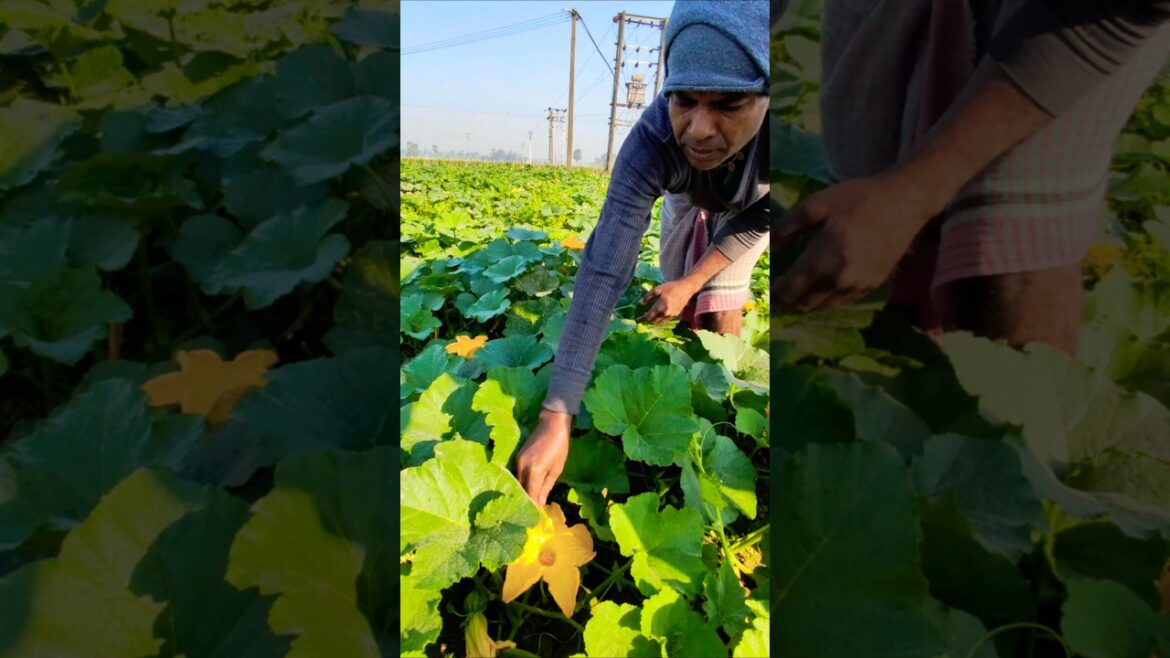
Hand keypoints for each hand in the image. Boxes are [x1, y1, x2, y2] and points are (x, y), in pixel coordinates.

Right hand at [515, 409, 571, 505]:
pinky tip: (527, 488)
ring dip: (524, 492)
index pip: (531, 495)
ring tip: (530, 503)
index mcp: (535, 471)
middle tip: (531, 514)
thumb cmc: (559, 447)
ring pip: (519, 483)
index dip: (533, 507)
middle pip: (522, 490)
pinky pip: (518, 474)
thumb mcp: (557, 469)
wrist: (552, 424)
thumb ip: (546, 487)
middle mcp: (523, 467)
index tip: (535, 518)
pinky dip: (522, 483)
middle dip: (527, 502)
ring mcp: (518, 461)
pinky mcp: (517, 457)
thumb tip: (540, 503)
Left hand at [638, 279, 698, 323]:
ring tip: (649, 319)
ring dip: (654, 321)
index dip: (642, 319)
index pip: (649, 316)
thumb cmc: (671, 287)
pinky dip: (660, 320)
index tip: (637, 320)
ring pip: (660, 322)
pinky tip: (658, 316)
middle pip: (654, 321)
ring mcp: (671, 315)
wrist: (686, 288)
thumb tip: (641, 303)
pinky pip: (666, 320)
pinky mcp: (676, 315)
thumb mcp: (658, 289)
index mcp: (660, 307)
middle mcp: (665, 313)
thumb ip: (648, 297)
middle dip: (647, 320)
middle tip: (642, 319)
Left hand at [775, 171, 943, 312]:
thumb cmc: (858, 199)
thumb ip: (786, 229)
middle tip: (779, 293)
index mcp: (821, 263)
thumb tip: (769, 249)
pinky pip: (843, 302)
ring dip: (808, 303)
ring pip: (824, 307)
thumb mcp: (815, 205)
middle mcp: (838, 282)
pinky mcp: (873, 285)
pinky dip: (828, 300)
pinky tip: (824, 289)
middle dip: (788, 301)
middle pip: (804, 304)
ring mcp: (858, 287)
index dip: (775, 294)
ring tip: (797, 293)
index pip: (789, 291)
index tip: (767, 289)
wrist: (905, 201)